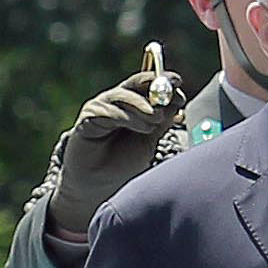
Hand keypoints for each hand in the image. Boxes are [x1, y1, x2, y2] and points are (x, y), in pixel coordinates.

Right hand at [48, 75, 191, 239]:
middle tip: (170, 97)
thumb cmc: (124, 163)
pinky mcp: (87, 119)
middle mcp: (116, 101)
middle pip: (136, 84)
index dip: (164, 83)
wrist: (99, 185)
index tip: (180, 89)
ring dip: (143, 106)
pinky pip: (107, 112)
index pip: (149, 84)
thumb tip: (176, 103)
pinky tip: (142, 127)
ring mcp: (100, 108)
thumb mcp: (149, 140)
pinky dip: (126, 117)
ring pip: (123, 96)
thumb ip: (161, 122)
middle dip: (155, 88)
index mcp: (133, 103)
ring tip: (156, 119)